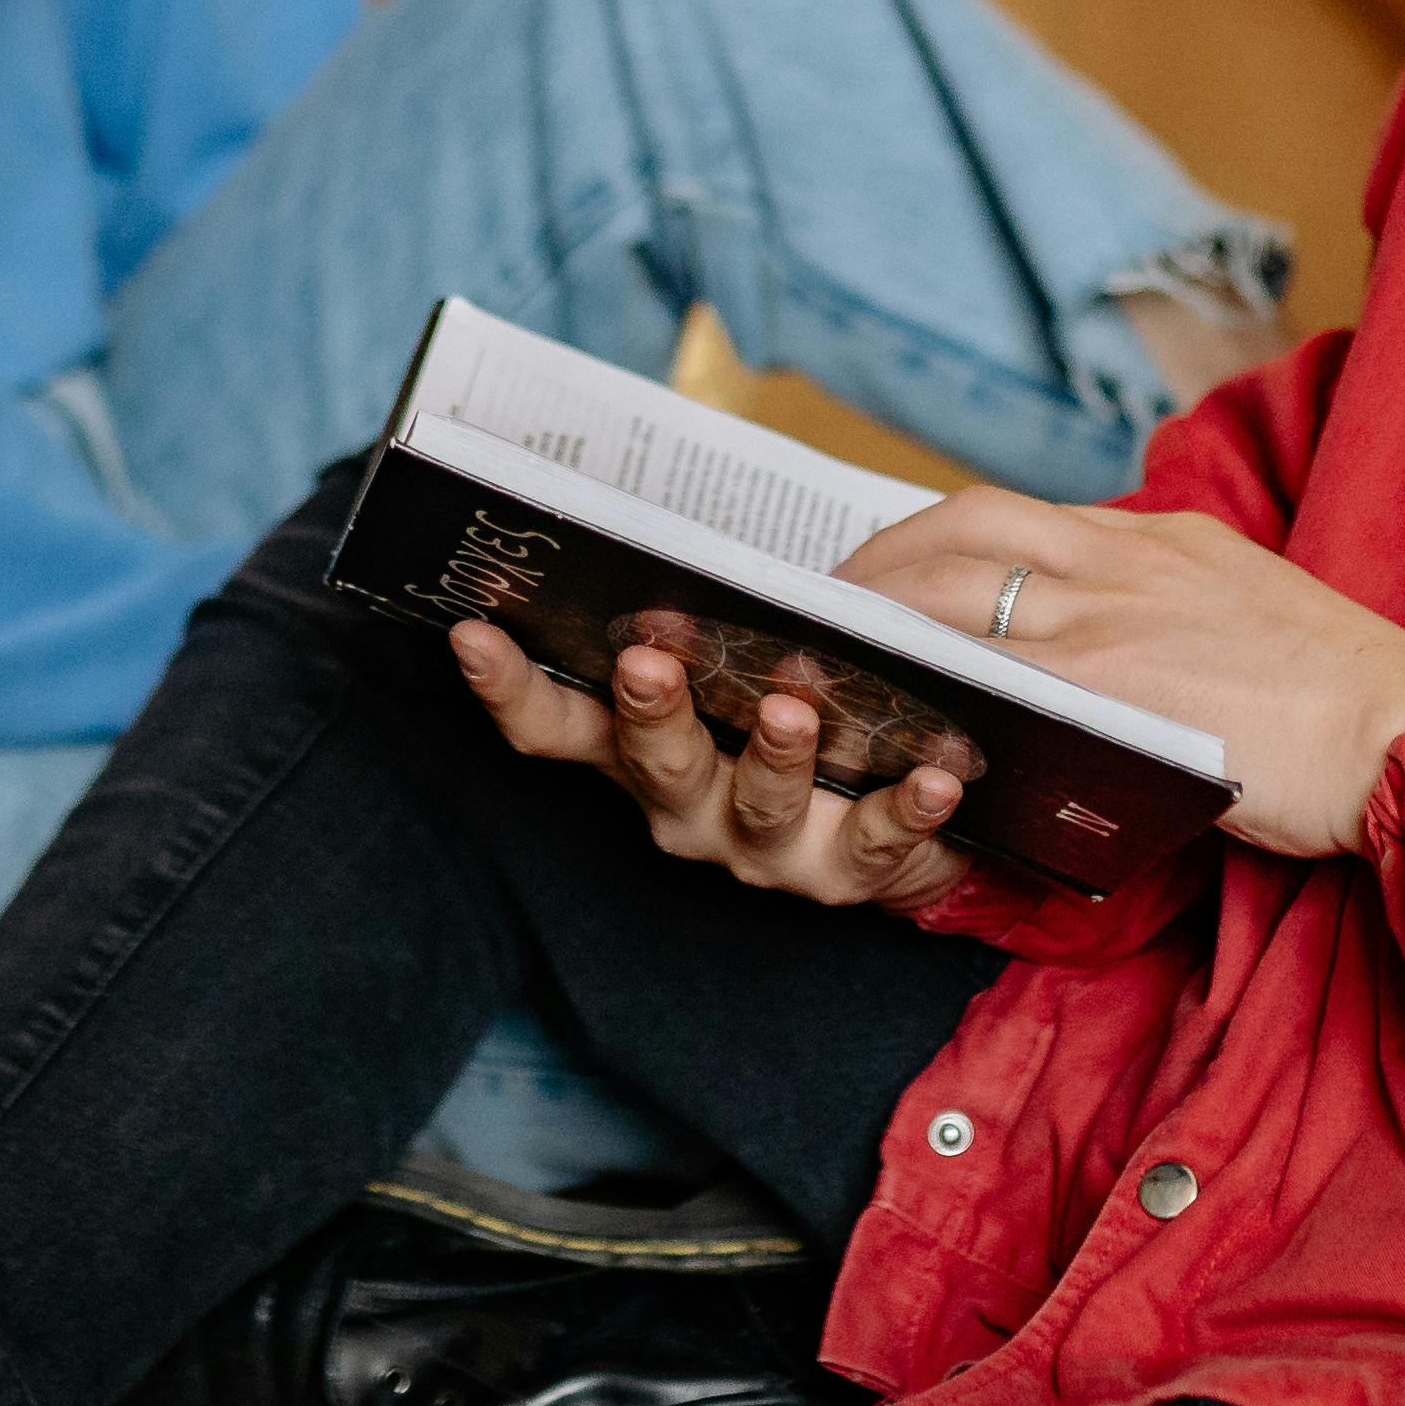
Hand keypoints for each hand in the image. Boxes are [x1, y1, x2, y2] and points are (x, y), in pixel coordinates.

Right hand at [450, 617, 978, 912]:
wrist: (895, 817)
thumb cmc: (796, 714)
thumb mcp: (729, 669)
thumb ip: (693, 623)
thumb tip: (654, 536)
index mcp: (643, 750)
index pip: (555, 728)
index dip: (508, 688)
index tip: (472, 631)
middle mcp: (688, 807)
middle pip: (655, 762)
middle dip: (651, 709)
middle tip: (649, 660)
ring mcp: (767, 848)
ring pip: (760, 803)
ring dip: (774, 756)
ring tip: (792, 711)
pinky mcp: (854, 869)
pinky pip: (878, 839)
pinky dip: (905, 806)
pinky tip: (932, 776)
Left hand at [837, 490, 1404, 860]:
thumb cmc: (1350, 698)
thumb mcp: (1249, 617)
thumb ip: (1168, 614)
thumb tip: (1102, 651)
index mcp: (1162, 540)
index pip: (1013, 516)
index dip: (932, 539)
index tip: (889, 569)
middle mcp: (1128, 560)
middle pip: (965, 531)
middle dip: (882, 562)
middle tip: (829, 605)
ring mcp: (1116, 618)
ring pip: (962, 588)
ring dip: (884, 614)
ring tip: (834, 656)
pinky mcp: (1116, 682)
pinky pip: (994, 666)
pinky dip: (934, 678)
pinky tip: (895, 712)